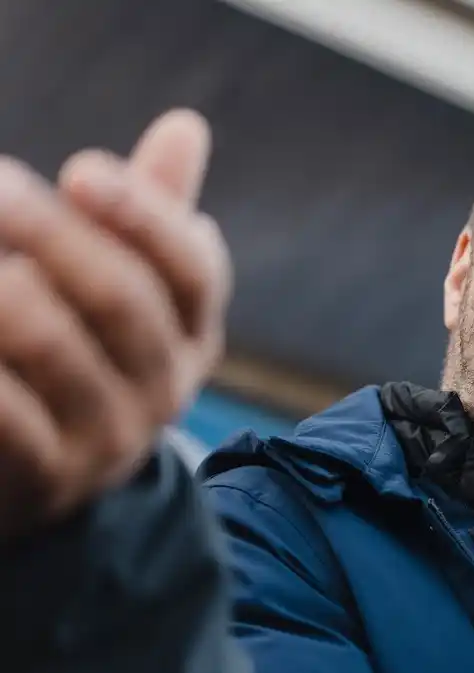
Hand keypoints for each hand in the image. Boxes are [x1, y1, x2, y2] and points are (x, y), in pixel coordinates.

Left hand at [0, 109, 230, 538]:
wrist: (37, 485)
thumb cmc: (76, 358)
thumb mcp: (123, 293)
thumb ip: (148, 215)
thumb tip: (186, 125)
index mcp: (191, 336)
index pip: (193, 271)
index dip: (143, 217)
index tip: (80, 168)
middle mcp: (163, 389)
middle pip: (124, 299)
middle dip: (56, 234)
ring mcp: (106, 441)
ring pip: (54, 345)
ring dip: (3, 290)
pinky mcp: (41, 479)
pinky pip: (2, 412)